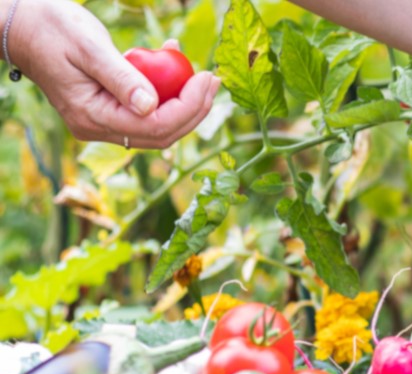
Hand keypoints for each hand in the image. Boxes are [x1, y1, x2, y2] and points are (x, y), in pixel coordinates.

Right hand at [6, 0, 218, 148]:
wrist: (21, 26)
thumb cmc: (51, 29)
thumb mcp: (89, 48)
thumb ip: (121, 78)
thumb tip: (150, 106)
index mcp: (92, 117)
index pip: (155, 127)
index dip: (189, 108)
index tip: (207, 79)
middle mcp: (98, 128)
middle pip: (162, 133)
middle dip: (194, 109)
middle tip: (213, 79)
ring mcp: (104, 122)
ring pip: (157, 124)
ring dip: (184, 101)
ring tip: (199, 71)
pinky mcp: (109, 110)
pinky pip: (146, 109)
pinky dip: (165, 90)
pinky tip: (171, 59)